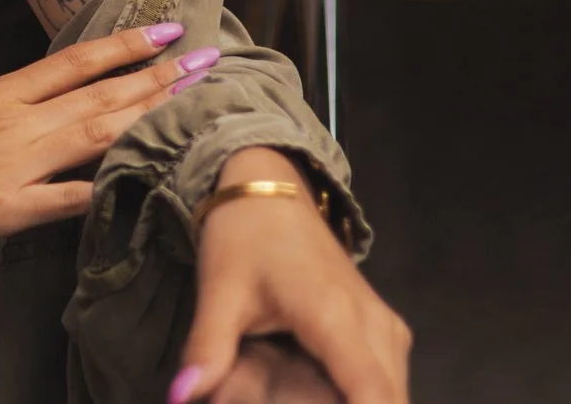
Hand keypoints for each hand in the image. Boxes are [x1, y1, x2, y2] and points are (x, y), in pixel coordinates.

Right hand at [0, 21, 212, 254]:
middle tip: (210, 58)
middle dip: (160, 76)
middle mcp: (14, 122)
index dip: (127, 44)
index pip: (77, 62)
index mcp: (1, 95)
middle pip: (100, 94)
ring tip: (193, 99)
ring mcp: (12, 166)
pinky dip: (103, 188)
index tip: (169, 28)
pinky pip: (63, 199)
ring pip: (93, 134)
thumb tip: (45, 111)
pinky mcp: (1, 209)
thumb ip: (4, 114)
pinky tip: (141, 179)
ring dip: (148, 115)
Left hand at [166, 150, 409, 403]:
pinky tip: (318, 390)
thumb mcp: (218, 291)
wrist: (271, 188)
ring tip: (297, 387)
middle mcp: (375, 325)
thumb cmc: (244, 235)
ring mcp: (387, 326)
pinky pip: (386, 379)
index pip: (373, 394)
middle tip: (292, 395)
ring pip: (391, 392)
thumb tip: (179, 396)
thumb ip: (207, 349)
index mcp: (335, 316)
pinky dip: (359, 393)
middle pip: (388, 399)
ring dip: (356, 402)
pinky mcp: (385, 328)